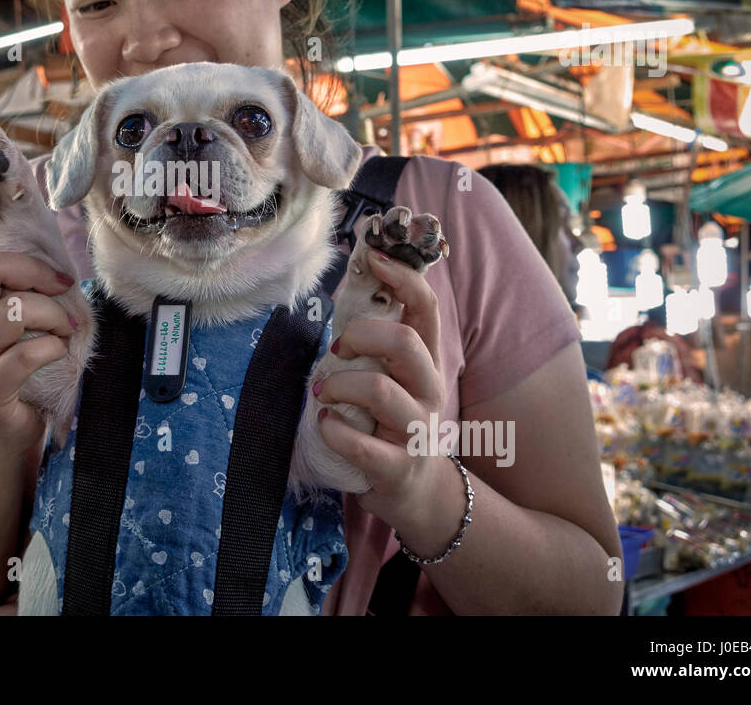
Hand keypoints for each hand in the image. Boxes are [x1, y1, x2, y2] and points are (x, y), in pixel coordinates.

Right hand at [0, 181, 77, 454]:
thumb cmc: (15, 367)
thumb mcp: (14, 322)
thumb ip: (20, 287)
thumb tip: (51, 245)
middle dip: (33, 270)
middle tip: (63, 284)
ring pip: (13, 311)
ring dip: (53, 315)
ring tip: (67, 328)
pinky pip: (27, 354)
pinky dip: (53, 349)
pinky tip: (57, 354)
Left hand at [315, 247, 447, 524]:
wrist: (415, 494)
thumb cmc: (389, 424)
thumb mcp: (392, 378)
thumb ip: (376, 343)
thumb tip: (350, 286)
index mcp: (426, 362)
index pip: (427, 308)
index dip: (403, 277)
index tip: (373, 257)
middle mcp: (428, 391)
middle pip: (406, 343)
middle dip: (362, 334)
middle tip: (336, 347)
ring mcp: (416, 430)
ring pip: (380, 391)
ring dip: (339, 385)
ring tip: (322, 392)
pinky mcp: (397, 467)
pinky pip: (361, 444)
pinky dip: (333, 431)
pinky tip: (325, 426)